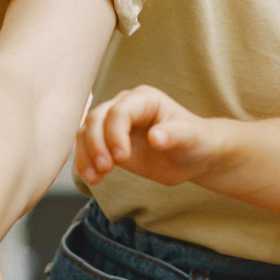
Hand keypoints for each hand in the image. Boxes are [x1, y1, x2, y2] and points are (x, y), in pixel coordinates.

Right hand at [73, 86, 225, 186]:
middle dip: (96, 143)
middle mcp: (125, 107)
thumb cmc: (194, 141)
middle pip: (97, 118)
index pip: (119, 110)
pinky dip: (85, 162)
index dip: (115, 132)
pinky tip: (93, 179)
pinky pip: (87, 148)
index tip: (121, 158)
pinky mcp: (107, 142)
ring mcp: (113, 124)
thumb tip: (156, 137)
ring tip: (95, 177)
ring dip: (85, 154)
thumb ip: (175, 135)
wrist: (191, 157)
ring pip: (86, 132)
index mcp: (144, 99)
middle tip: (106, 168)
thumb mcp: (190, 138)